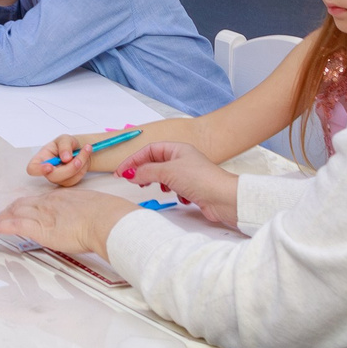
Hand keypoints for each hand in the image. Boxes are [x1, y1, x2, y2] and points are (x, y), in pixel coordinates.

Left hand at [0, 186, 136, 258]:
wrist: (106, 219)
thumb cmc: (106, 216)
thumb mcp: (94, 210)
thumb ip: (85, 216)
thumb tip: (88, 224)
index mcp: (61, 198)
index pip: (36, 201)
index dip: (24, 205)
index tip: (18, 210)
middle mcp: (49, 203)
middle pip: (22, 204)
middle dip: (8, 211)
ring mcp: (43, 214)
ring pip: (15, 212)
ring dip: (1, 218)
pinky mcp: (40, 228)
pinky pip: (14, 224)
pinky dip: (0, 225)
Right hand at [29, 127, 144, 183]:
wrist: (101, 148)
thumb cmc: (86, 141)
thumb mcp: (72, 139)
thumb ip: (66, 145)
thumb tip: (67, 157)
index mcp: (47, 153)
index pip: (33, 167)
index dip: (42, 168)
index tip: (57, 164)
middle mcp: (52, 165)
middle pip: (51, 176)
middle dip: (68, 168)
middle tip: (79, 159)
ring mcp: (62, 174)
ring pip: (63, 181)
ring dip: (77, 169)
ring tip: (86, 157)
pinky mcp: (72, 180)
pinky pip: (73, 183)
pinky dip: (80, 175)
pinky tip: (86, 166)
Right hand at [117, 141, 241, 229]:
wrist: (224, 198)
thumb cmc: (200, 179)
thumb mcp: (168, 172)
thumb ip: (146, 171)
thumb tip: (130, 174)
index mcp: (177, 149)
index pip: (149, 150)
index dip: (134, 160)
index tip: (122, 172)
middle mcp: (182, 159)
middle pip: (155, 162)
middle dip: (143, 171)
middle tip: (133, 182)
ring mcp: (187, 174)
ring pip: (164, 176)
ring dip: (158, 182)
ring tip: (156, 189)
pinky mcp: (192, 189)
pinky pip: (174, 188)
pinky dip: (172, 192)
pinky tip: (176, 197)